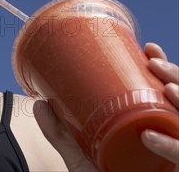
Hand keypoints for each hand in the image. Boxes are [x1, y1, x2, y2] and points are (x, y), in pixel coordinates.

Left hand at [33, 41, 178, 171]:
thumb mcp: (79, 154)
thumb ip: (59, 132)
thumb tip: (38, 103)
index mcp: (151, 125)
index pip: (167, 92)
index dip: (166, 70)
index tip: (148, 49)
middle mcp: (166, 136)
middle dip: (176, 76)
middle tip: (153, 63)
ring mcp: (172, 154)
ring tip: (165, 88)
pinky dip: (171, 146)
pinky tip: (148, 136)